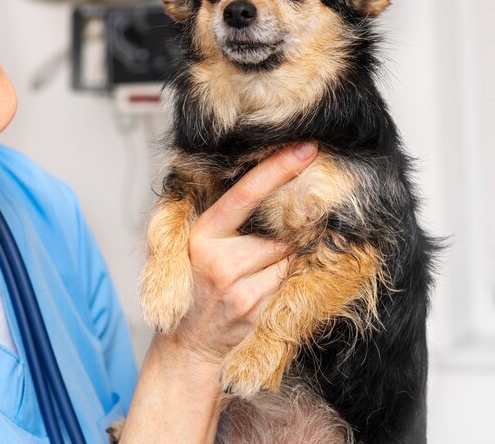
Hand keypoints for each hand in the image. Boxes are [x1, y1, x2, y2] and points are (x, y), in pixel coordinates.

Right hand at [162, 142, 317, 366]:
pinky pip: (287, 282)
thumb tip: (270, 181)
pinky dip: (283, 280)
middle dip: (286, 232)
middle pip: (278, 231)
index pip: (245, 194)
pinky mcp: (255, 310)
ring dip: (286, 258)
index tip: (305, 149)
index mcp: (202, 234)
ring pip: (288, 256)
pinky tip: (262, 287)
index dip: (278, 169)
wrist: (189, 344)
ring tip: (258, 270)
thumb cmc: (196, 286)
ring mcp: (238, 288)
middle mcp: (218, 260)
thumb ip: (225, 217)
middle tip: (272, 239)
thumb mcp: (196, 244)